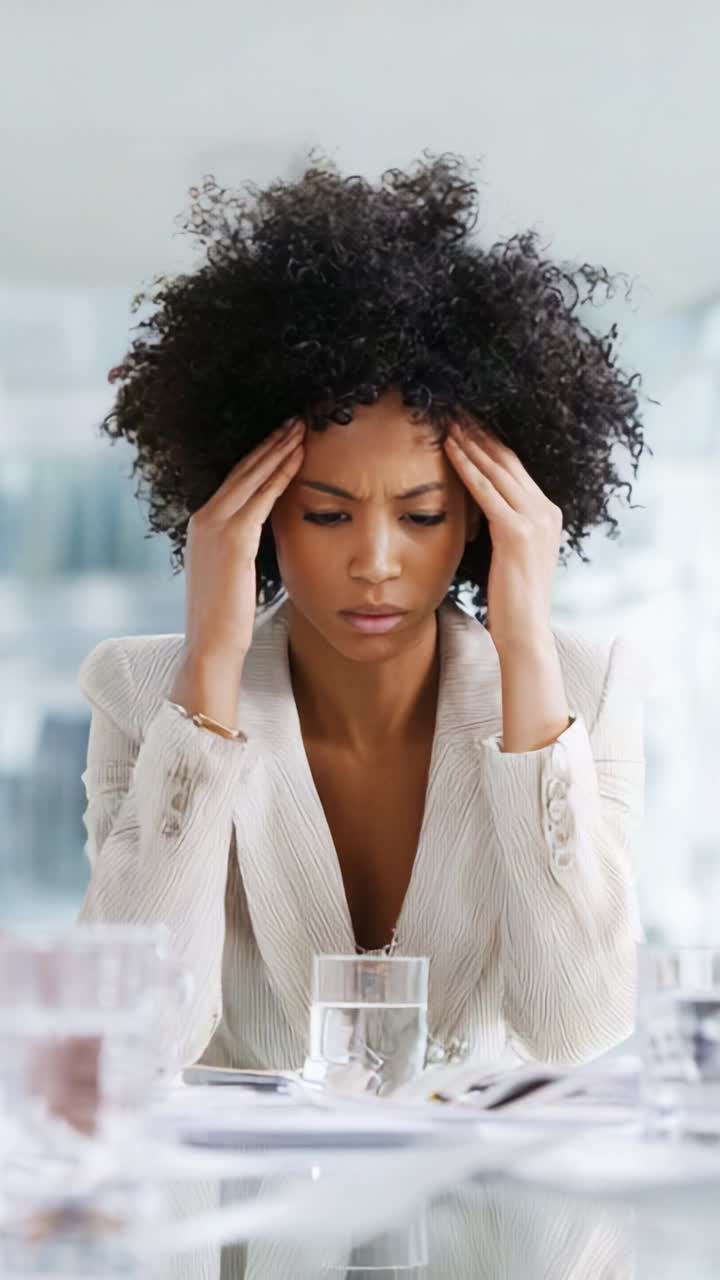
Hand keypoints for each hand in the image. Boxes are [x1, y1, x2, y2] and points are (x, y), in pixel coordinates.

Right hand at [171, 419, 304, 717]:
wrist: (210, 644)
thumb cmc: (226, 616)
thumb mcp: (232, 571)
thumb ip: (243, 546)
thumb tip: (264, 534)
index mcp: (202, 524)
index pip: (235, 480)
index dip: (260, 455)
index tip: (283, 436)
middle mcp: (204, 518)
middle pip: (243, 469)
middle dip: (271, 442)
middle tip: (296, 419)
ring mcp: (215, 527)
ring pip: (252, 476)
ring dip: (279, 450)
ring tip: (301, 428)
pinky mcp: (232, 540)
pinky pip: (261, 499)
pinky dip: (280, 475)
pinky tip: (298, 459)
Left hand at [444, 422, 562, 653]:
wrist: (526, 633)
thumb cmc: (511, 602)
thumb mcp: (511, 557)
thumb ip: (503, 529)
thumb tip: (481, 513)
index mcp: (548, 514)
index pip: (515, 467)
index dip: (490, 442)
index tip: (466, 422)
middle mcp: (546, 511)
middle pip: (508, 459)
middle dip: (479, 431)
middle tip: (454, 408)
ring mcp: (535, 520)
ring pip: (497, 468)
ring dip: (470, 441)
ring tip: (446, 419)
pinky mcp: (517, 533)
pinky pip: (486, 491)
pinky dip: (466, 467)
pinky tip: (448, 450)